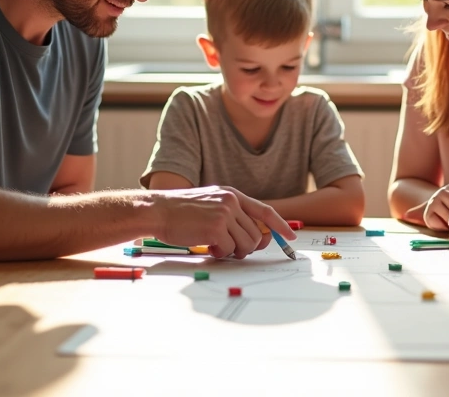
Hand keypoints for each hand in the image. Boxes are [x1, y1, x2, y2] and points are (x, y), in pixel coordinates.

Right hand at [152, 186, 295, 258]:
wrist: (158, 210)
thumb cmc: (180, 212)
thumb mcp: (210, 203)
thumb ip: (232, 215)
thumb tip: (255, 238)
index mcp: (232, 194)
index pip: (264, 211)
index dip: (280, 225)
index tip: (290, 236)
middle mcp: (231, 202)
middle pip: (256, 234)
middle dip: (247, 247)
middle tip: (230, 249)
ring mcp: (224, 214)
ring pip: (246, 244)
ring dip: (234, 251)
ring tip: (216, 246)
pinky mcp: (216, 227)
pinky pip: (229, 250)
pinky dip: (220, 253)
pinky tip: (207, 246)